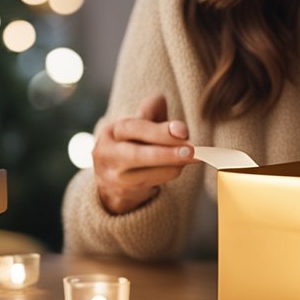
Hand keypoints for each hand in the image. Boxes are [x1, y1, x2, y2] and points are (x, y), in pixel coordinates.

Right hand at [92, 93, 197, 214]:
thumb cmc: (133, 142)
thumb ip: (151, 111)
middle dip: (167, 153)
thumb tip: (164, 106)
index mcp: (111, 131)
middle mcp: (107, 154)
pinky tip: (179, 166)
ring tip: (191, 157)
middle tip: (192, 151)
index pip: (134, 128)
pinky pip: (153, 184)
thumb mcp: (140, 123)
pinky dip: (169, 174)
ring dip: (174, 165)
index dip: (160, 130)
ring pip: (148, 173)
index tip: (183, 130)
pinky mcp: (124, 193)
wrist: (114, 177)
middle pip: (136, 154)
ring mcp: (114, 177)